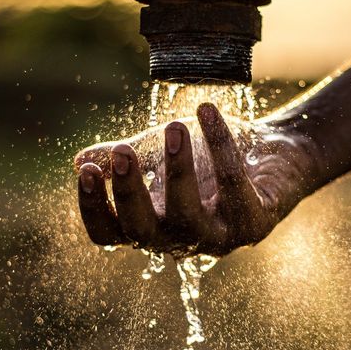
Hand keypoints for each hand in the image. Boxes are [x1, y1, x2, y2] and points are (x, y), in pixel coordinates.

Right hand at [75, 103, 323, 256]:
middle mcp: (181, 239)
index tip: (88, 170)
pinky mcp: (254, 223)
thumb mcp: (158, 153)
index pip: (110, 234)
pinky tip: (208, 111)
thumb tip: (78, 161)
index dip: (95, 208)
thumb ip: (122, 159)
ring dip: (179, 170)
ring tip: (175, 127)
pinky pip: (233, 186)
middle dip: (131, 193)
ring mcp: (219, 237)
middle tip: (123, 150)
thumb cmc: (208, 158)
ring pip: (189, 217)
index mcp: (152, 225)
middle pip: (143, 233)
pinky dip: (221, 146)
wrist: (271, 154)